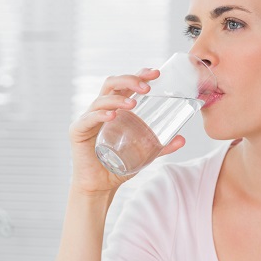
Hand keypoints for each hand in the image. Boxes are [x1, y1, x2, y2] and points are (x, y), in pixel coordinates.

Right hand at [69, 68, 185, 193]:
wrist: (99, 187)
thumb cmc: (117, 167)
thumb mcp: (144, 154)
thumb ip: (161, 146)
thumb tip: (182, 139)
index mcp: (114, 109)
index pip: (125, 85)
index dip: (139, 75)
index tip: (156, 73)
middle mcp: (100, 110)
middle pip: (112, 84)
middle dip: (129, 80)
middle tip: (147, 86)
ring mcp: (88, 119)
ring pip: (101, 99)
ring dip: (118, 99)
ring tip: (134, 104)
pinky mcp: (78, 132)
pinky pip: (89, 118)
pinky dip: (100, 114)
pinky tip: (112, 115)